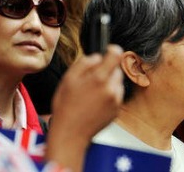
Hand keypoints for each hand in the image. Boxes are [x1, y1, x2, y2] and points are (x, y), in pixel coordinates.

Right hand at [46, 45, 123, 171]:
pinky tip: (95, 103)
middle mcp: (111, 88)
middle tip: (90, 81)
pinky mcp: (118, 110)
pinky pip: (117, 95)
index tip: (109, 50)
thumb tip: (97, 56)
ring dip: (108, 84)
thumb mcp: (68, 79)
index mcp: (99, 78)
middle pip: (116, 69)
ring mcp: (116, 100)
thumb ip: (84, 63)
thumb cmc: (66, 107)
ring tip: (91, 94)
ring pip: (117, 83)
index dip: (112, 50)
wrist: (70, 134)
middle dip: (106, 71)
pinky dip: (109, 96)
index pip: (116, 55)